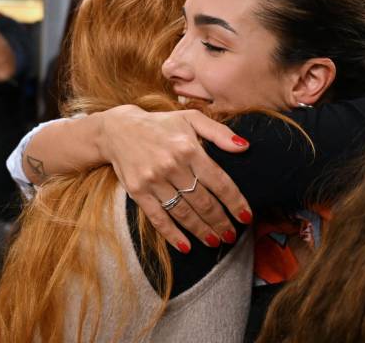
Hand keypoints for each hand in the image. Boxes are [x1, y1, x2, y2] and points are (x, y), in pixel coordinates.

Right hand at [97, 105, 251, 251]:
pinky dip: (173, 235)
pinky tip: (186, 246)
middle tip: (231, 235)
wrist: (118, 129)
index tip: (246, 217)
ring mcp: (153, 180)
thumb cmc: (160, 124)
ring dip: (202, 231)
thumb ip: (219, 132)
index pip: (219, 181)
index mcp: (189, 148)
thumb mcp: (191, 118)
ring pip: (183, 213)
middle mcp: (172, 165)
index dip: (235, 202)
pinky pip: (158, 218)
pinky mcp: (138, 192)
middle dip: (220, 222)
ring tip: (215, 241)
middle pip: (203, 202)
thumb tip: (245, 147)